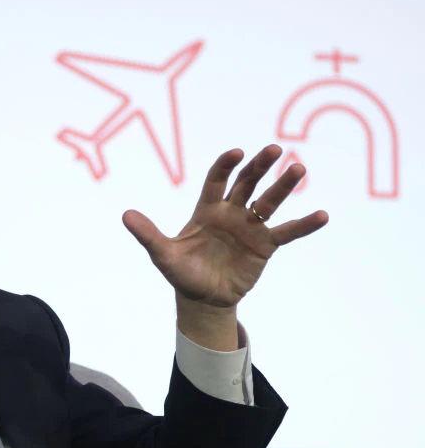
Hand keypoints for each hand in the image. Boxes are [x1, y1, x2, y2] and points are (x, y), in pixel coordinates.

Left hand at [122, 145, 327, 308]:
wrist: (202, 297)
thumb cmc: (182, 272)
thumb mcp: (162, 254)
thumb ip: (148, 234)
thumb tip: (125, 216)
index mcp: (207, 209)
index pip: (217, 180)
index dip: (226, 166)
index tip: (236, 153)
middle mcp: (231, 213)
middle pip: (247, 183)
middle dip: (259, 166)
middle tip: (274, 150)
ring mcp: (250, 227)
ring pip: (269, 202)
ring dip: (283, 186)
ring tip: (299, 169)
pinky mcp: (265, 245)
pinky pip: (287, 232)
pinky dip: (304, 225)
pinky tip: (322, 215)